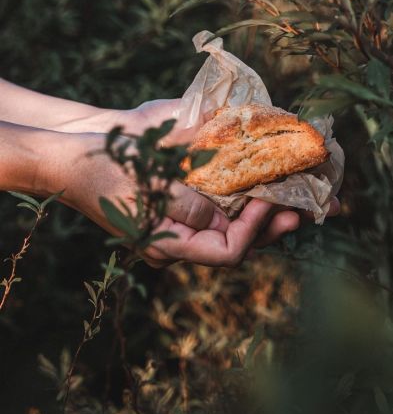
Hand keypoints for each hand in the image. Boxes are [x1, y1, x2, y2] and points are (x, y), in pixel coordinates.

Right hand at [54, 132, 299, 267]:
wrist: (69, 162)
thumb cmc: (106, 168)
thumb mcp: (150, 183)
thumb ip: (190, 205)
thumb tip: (227, 218)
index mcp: (166, 244)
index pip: (225, 251)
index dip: (254, 229)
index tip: (271, 201)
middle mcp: (173, 245)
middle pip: (232, 245)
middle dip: (268, 226)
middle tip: (303, 210)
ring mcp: (172, 232)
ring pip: (225, 231)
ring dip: (257, 215)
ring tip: (288, 199)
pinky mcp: (171, 215)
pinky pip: (212, 217)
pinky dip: (235, 205)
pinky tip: (253, 189)